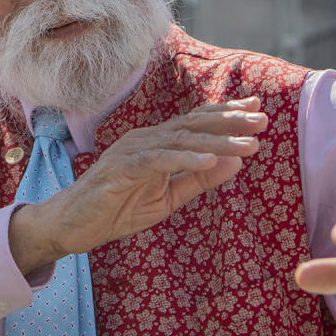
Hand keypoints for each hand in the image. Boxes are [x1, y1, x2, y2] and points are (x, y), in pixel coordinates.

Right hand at [9, 97, 266, 273]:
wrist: (72, 226)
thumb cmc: (116, 209)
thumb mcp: (167, 197)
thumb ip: (197, 179)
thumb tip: (234, 162)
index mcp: (156, 143)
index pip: (195, 122)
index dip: (226, 114)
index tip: (257, 109)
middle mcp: (145, 139)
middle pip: (193, 124)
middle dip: (230, 121)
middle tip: (263, 120)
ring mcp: (132, 151)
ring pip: (181, 140)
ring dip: (217, 140)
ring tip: (248, 144)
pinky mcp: (121, 169)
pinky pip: (158, 160)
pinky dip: (185, 159)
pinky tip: (211, 160)